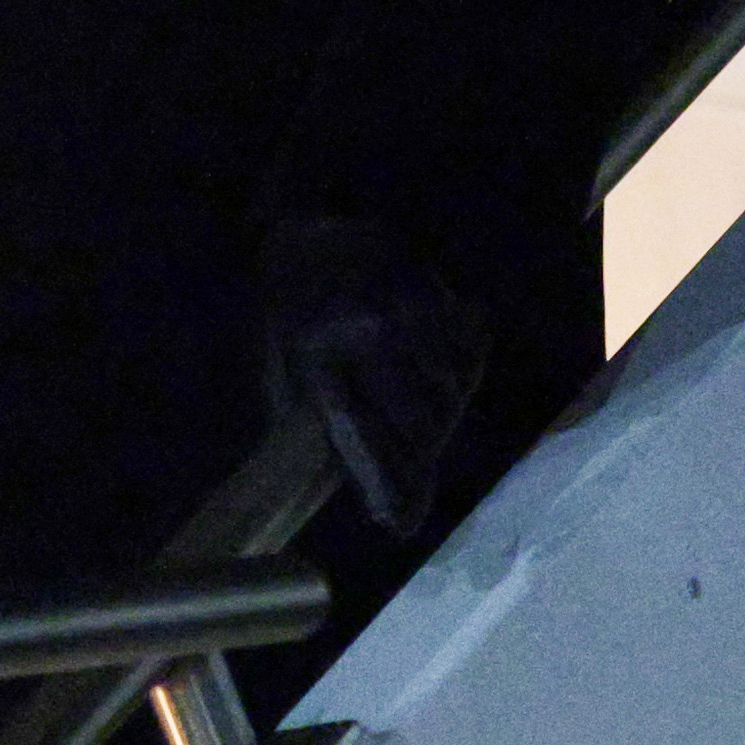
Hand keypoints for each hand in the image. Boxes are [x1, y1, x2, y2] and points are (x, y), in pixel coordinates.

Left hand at [257, 217, 491, 540]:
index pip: (361, 436)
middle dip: (417, 458)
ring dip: (440, 419)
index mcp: (319, 356)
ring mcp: (411, 315)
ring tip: (418, 416)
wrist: (314, 220)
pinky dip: (459, 377)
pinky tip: (438, 376)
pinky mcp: (438, 297)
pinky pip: (467, 358)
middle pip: (418, 426)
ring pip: (450, 397)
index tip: (400, 524)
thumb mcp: (276, 360)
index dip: (385, 486)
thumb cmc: (288, 304)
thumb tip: (336, 478)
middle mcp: (369, 337)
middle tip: (410, 471)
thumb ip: (302, 415)